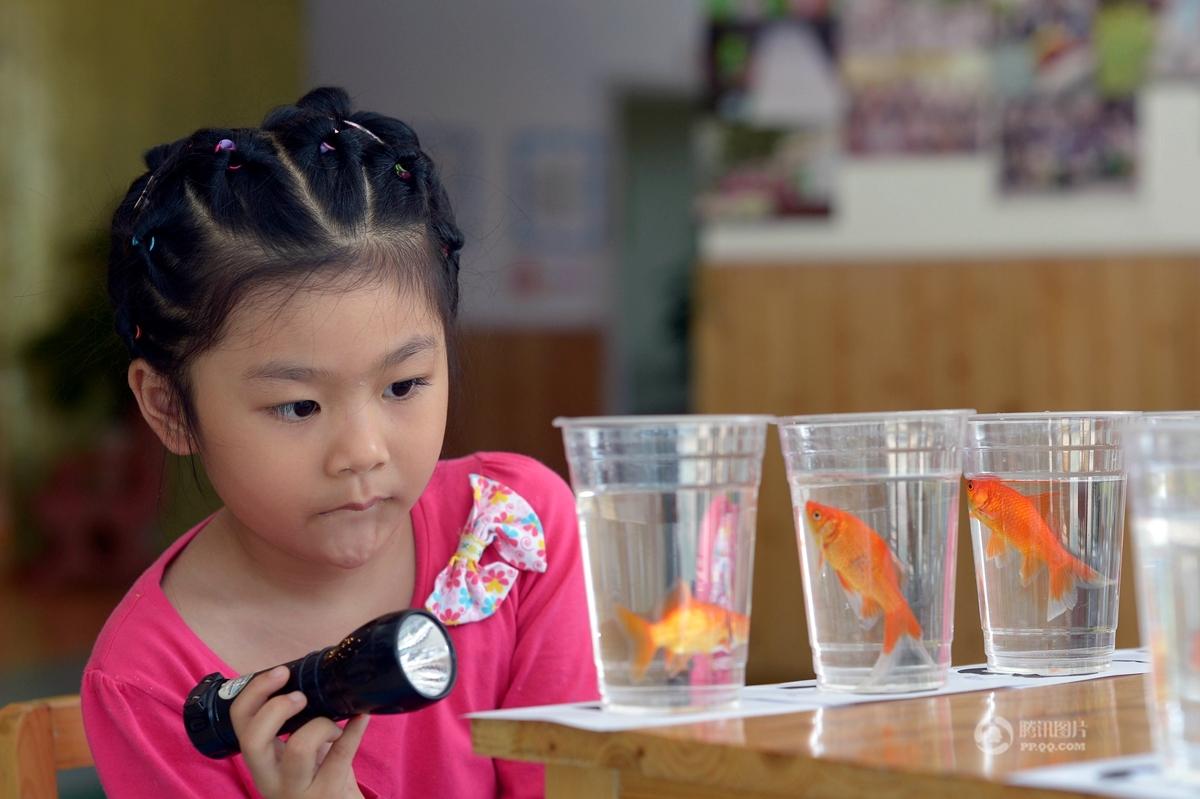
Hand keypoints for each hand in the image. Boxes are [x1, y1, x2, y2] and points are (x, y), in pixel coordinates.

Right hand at [230, 665, 369, 797]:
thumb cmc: (318, 778)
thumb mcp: (295, 755)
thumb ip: (295, 726)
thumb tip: (311, 678)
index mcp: (260, 761)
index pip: (239, 723)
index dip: (254, 692)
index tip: (281, 672)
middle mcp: (270, 779)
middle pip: (253, 739)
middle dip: (276, 707)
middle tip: (301, 697)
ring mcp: (297, 791)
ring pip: (298, 748)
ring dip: (320, 725)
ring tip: (334, 726)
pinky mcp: (327, 794)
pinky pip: (341, 756)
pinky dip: (354, 730)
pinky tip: (362, 717)